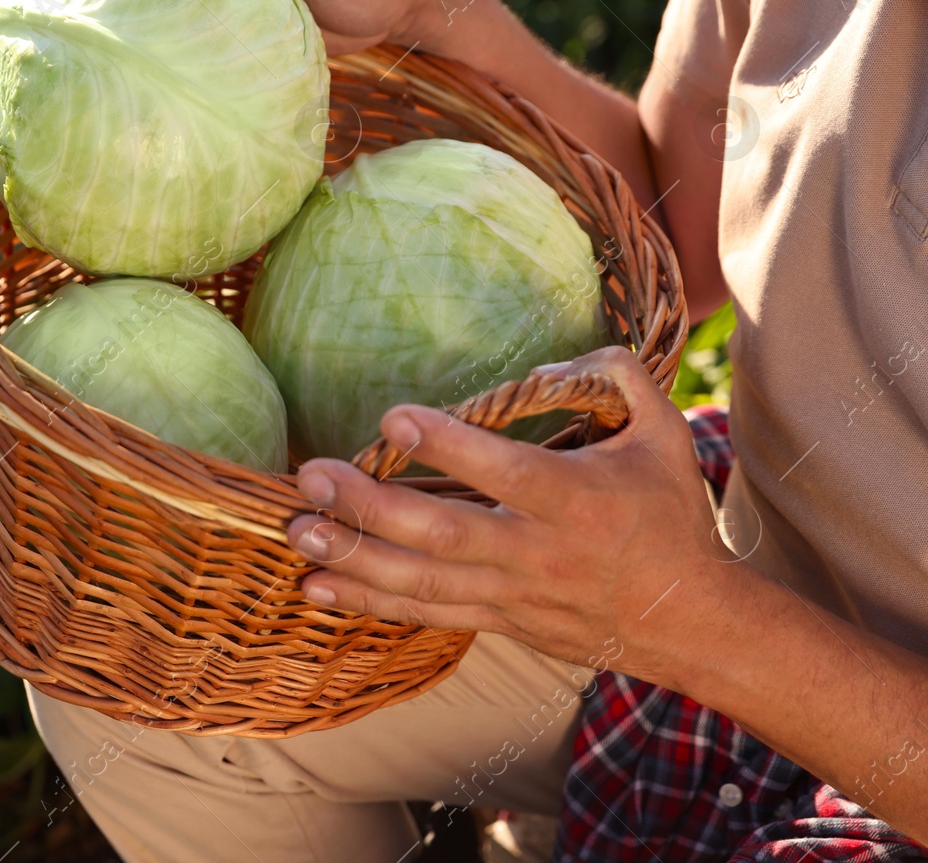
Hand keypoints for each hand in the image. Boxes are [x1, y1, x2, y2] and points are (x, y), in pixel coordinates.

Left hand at [287, 346, 735, 685]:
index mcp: (577, 500)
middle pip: (442, 534)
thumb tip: (546, 363)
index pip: (507, 474)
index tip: (392, 418)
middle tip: (311, 475)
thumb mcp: (664, 433)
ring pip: (422, 582)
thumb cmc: (667, 513)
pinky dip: (366, 603)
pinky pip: (423, 614)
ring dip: (353, 558)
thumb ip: (616, 377)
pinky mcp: (496, 620)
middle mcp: (538, 553)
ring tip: (296, 530)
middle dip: (370, 506)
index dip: (450, 447)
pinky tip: (314, 588)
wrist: (687, 621)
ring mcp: (511, 594)